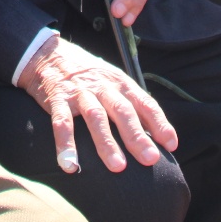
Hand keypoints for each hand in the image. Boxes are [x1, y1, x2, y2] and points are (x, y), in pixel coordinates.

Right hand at [16, 36, 177, 173]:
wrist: (49, 55)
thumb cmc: (89, 76)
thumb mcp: (114, 82)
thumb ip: (133, 105)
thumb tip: (157, 136)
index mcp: (121, 83)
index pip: (145, 103)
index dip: (159, 123)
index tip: (171, 145)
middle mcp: (103, 87)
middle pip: (123, 111)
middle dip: (137, 136)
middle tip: (150, 159)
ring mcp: (80, 93)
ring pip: (96, 117)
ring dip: (107, 142)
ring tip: (117, 167)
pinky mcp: (57, 99)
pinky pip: (61, 123)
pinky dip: (65, 145)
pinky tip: (70, 165)